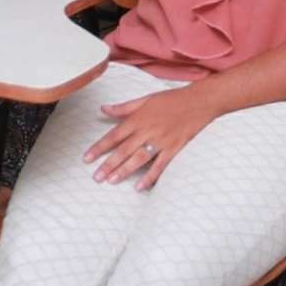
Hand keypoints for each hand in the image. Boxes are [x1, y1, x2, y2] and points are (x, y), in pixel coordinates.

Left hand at [86, 84, 216, 189]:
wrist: (199, 101)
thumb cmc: (171, 99)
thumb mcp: (145, 99)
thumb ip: (124, 108)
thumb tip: (103, 109)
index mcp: (139, 117)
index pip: (114, 135)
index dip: (99, 147)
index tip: (87, 158)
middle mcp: (148, 129)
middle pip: (124, 149)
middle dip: (108, 164)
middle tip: (96, 177)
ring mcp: (161, 140)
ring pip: (139, 158)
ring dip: (125, 170)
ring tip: (112, 181)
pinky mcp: (174, 148)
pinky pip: (160, 165)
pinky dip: (150, 176)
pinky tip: (139, 186)